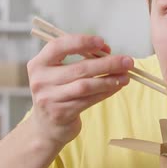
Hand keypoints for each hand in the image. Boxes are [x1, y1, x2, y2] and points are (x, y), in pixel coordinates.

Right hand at [26, 34, 133, 148]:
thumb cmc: (59, 91)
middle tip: (127, 61)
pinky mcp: (61, 114)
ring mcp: (49, 98)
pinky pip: (88, 100)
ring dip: (109, 80)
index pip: (58, 46)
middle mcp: (41, 80)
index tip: (102, 42)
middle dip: (107, 63)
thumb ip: (80, 58)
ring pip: (86, 86)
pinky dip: (105, 92)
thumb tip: (107, 51)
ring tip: (126, 76)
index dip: (81, 42)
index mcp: (39, 64)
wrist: (46, 126)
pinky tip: (117, 87)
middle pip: (79, 68)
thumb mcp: (60, 72)